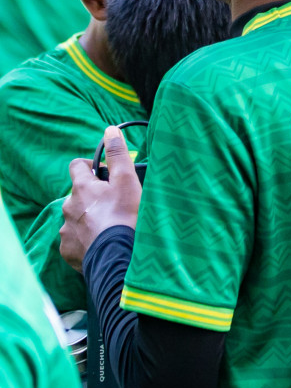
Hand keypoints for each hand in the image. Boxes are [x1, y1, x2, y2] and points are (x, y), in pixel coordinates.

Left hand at [61, 127, 141, 271]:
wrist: (118, 257)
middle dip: (93, 197)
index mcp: (81, 188)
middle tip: (115, 205)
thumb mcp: (127, 181)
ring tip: (111, 228)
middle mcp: (68, 207)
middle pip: (78, 195)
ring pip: (76, 219)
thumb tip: (110, 130)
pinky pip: (76, 241)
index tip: (105, 173)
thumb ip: (118, 154)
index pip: (77, 166)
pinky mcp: (68, 251)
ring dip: (90, 220)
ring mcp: (66, 230)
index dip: (91, 165)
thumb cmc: (125, 217)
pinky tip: (103, 244)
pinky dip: (87, 240)